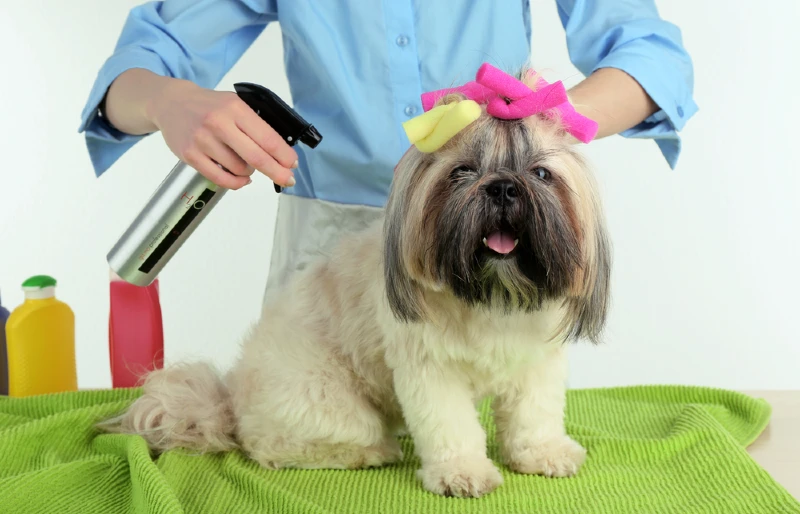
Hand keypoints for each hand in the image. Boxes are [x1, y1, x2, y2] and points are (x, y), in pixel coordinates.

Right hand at [147, 79, 297, 189]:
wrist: (172, 103)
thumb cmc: (210, 106)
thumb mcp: (235, 104)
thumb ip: (255, 124)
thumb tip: (280, 152)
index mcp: (235, 109)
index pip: (267, 138)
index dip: (284, 155)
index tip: (292, 164)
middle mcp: (218, 123)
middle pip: (257, 158)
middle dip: (277, 172)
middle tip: (288, 179)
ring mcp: (202, 140)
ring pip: (239, 170)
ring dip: (250, 173)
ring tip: (246, 163)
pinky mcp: (190, 155)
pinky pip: (221, 179)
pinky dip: (236, 183)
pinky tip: (241, 179)